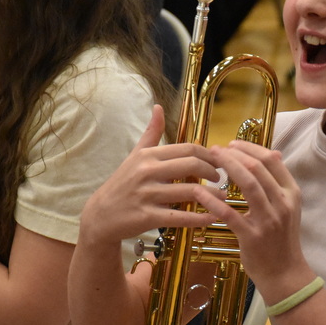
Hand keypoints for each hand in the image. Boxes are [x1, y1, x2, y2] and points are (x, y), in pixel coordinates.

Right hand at [79, 105, 222, 246]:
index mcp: (148, 155)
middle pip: (192, 165)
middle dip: (213, 171)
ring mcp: (147, 195)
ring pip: (190, 192)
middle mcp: (147, 172)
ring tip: (223, 196)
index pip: (188, 149)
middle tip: (221, 178)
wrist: (101, 215)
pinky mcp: (148, 217)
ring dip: (213, 195)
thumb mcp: (135, 155)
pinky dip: (200, 218)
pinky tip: (212, 217)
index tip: (218, 162)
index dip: (209, 155)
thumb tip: (158, 107)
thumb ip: (151, 133)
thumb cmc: (122, 184)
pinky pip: (180, 217)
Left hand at [191, 140, 308, 291]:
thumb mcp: (288, 208)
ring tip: (210, 161)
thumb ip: (279, 182)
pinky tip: (199, 192)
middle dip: (235, 154)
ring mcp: (269, 220)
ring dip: (228, 168)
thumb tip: (274, 153)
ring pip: (249, 185)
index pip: (272, 161)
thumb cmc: (281, 239)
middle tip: (216, 149)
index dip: (251, 148)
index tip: (233, 144)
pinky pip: (229, 213)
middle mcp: (283, 204)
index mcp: (291, 193)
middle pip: (259, 169)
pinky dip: (213, 200)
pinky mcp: (252, 236)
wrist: (285, 274)